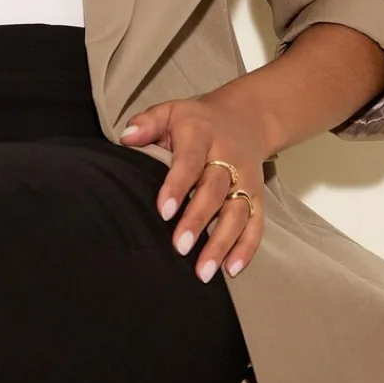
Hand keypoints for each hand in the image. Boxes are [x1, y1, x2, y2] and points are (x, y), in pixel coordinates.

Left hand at [118, 90, 266, 282]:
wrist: (245, 119)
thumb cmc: (195, 122)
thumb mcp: (169, 111)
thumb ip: (147, 123)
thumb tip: (125, 138)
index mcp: (202, 134)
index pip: (190, 162)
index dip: (177, 186)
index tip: (163, 211)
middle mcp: (228, 158)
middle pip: (215, 191)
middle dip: (198, 220)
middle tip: (179, 247)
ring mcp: (246, 180)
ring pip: (237, 213)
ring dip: (222, 243)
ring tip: (202, 271)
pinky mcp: (258, 197)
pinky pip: (256, 224)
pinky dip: (247, 248)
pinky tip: (232, 270)